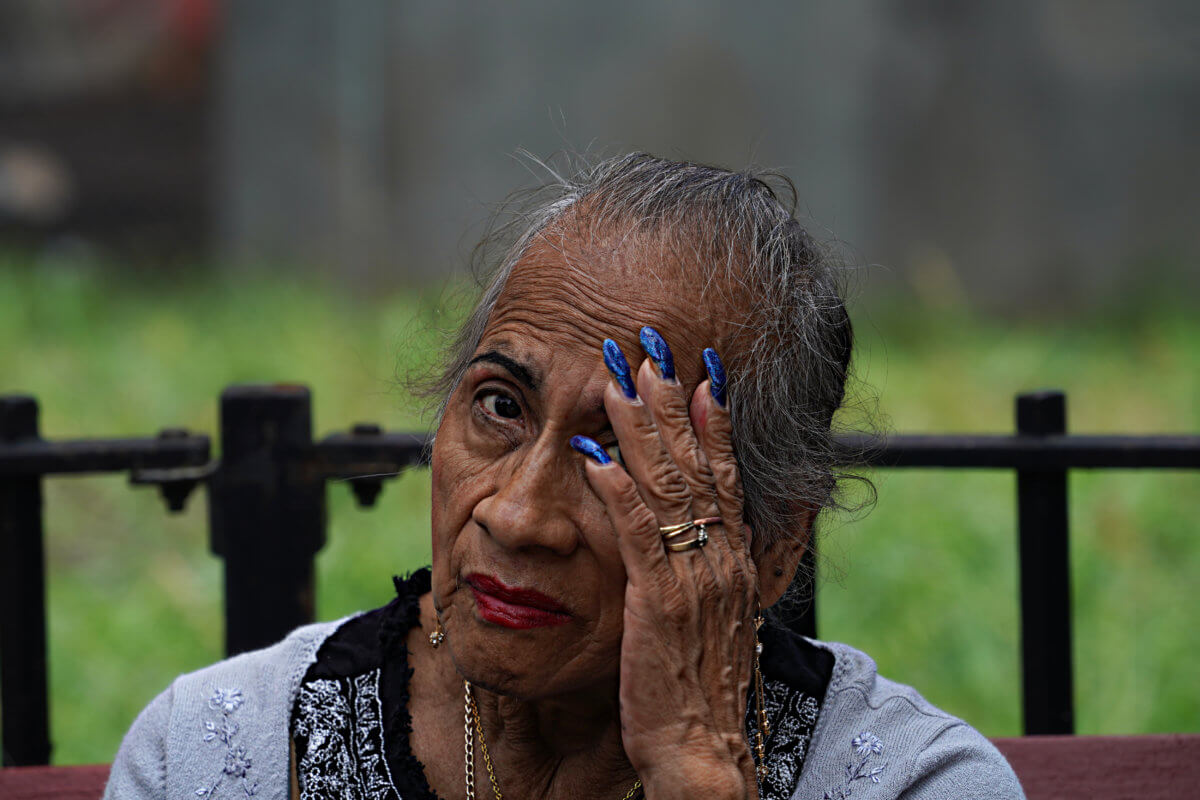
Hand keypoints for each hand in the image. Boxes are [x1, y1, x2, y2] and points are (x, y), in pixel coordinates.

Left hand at [572, 329, 758, 799]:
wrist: (703, 749)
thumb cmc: (697, 685)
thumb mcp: (712, 617)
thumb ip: (706, 568)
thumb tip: (699, 531)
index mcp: (735, 558)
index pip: (724, 472)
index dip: (711, 417)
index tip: (699, 369)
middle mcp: (722, 557)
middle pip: (697, 463)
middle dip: (671, 401)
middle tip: (649, 349)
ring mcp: (694, 576)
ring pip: (668, 486)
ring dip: (642, 427)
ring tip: (620, 378)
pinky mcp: (659, 601)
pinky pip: (637, 533)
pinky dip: (617, 489)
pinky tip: (595, 454)